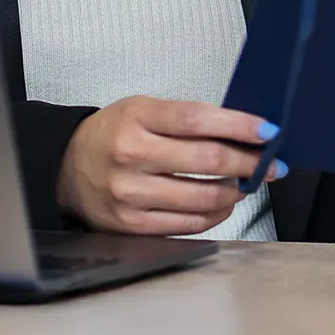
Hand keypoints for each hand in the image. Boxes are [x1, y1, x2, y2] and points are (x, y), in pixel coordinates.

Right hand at [57, 95, 284, 234]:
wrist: (65, 166)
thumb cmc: (112, 134)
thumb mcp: (142, 110)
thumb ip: (187, 119)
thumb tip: (243, 134)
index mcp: (137, 117)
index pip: (198, 119)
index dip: (240, 126)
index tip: (267, 131)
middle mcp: (131, 155)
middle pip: (209, 161)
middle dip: (249, 163)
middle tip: (268, 163)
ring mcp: (130, 193)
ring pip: (204, 198)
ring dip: (234, 192)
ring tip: (242, 184)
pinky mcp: (130, 224)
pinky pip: (188, 224)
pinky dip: (214, 215)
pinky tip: (220, 204)